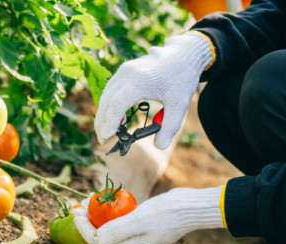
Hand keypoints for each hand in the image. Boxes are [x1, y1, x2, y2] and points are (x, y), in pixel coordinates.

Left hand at [73, 186, 223, 243]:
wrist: (193, 207)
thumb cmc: (169, 213)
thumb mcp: (141, 220)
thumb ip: (117, 230)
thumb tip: (95, 239)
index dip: (85, 230)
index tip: (77, 214)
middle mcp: (135, 243)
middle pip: (104, 236)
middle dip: (89, 222)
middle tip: (79, 205)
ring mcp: (141, 233)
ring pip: (113, 226)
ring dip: (100, 214)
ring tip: (90, 198)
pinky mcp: (146, 222)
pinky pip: (124, 219)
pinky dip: (114, 210)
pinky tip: (109, 198)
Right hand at [94, 32, 212, 149]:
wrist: (182, 55)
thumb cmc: (182, 78)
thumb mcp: (179, 104)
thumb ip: (170, 126)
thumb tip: (159, 146)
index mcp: (140, 80)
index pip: (117, 104)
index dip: (110, 122)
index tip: (106, 138)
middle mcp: (127, 73)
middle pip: (107, 101)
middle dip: (102, 122)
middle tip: (103, 141)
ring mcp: (123, 71)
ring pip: (105, 96)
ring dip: (104, 115)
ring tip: (107, 133)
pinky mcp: (123, 72)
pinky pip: (110, 91)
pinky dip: (109, 106)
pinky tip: (116, 119)